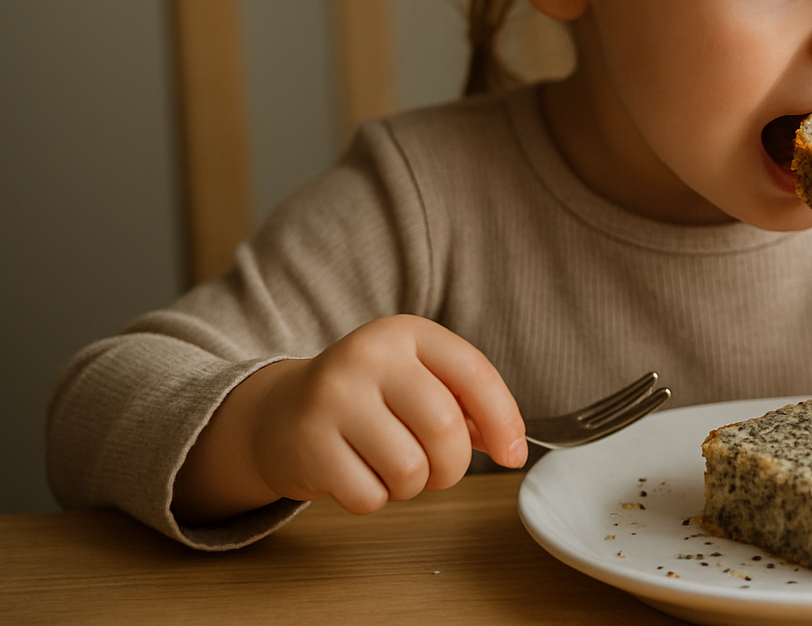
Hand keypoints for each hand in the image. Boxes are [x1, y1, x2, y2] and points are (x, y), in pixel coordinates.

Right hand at [174, 315, 524, 521]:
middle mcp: (368, 356)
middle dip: (453, 465)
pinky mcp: (307, 443)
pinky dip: (375, 499)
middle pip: (444, 428)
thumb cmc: (367, 399)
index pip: (474, 374)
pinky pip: (369, 496)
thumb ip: (466, 404)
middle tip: (438, 469)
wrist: (279, 412)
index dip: (505, 420)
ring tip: (392, 466)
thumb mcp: (416, 380)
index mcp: (406, 333)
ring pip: (409, 468)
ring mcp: (333, 398)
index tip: (513, 454)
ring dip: (413, 485)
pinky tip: (357, 473)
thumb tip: (511, 446)